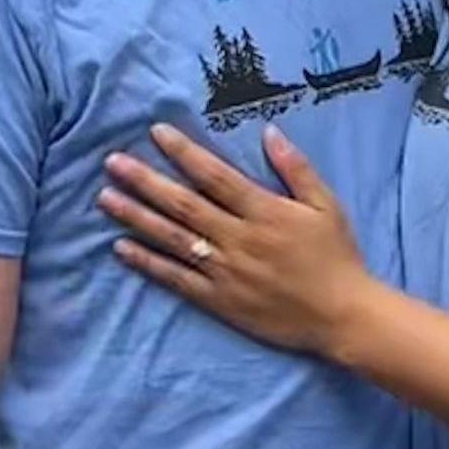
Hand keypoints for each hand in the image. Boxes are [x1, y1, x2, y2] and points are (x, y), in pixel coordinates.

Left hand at [103, 122, 374, 360]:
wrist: (343, 316)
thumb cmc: (338, 257)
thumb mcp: (326, 205)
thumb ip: (296, 168)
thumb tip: (269, 131)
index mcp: (264, 211)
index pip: (214, 175)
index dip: (183, 153)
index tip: (155, 133)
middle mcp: (238, 239)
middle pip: (183, 204)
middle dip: (145, 181)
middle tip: (111, 162)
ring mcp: (226, 271)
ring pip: (172, 239)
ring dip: (136, 217)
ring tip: (105, 198)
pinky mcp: (219, 300)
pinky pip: (177, 279)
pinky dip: (148, 263)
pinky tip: (121, 248)